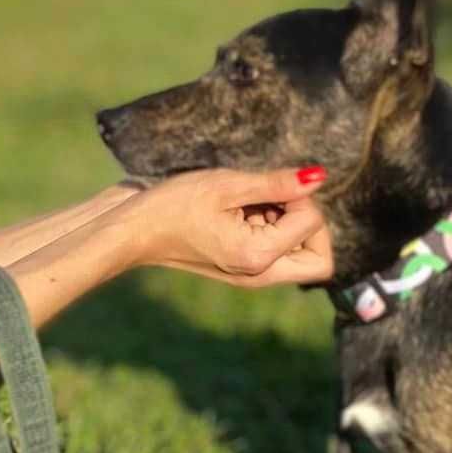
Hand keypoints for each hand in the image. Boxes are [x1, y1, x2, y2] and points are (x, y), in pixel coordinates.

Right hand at [127, 167, 333, 287]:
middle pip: (319, 259)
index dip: (301, 198)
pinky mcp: (242, 266)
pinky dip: (270, 227)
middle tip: (276, 200)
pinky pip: (277, 251)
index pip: (314, 226)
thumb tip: (320, 177)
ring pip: (301, 255)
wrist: (132, 229)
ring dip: (287, 223)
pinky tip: (240, 210)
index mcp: (259, 258)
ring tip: (248, 203)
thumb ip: (277, 183)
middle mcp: (260, 275)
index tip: (269, 187)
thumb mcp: (227, 185)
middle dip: (309, 224)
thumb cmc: (173, 205)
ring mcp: (251, 275)